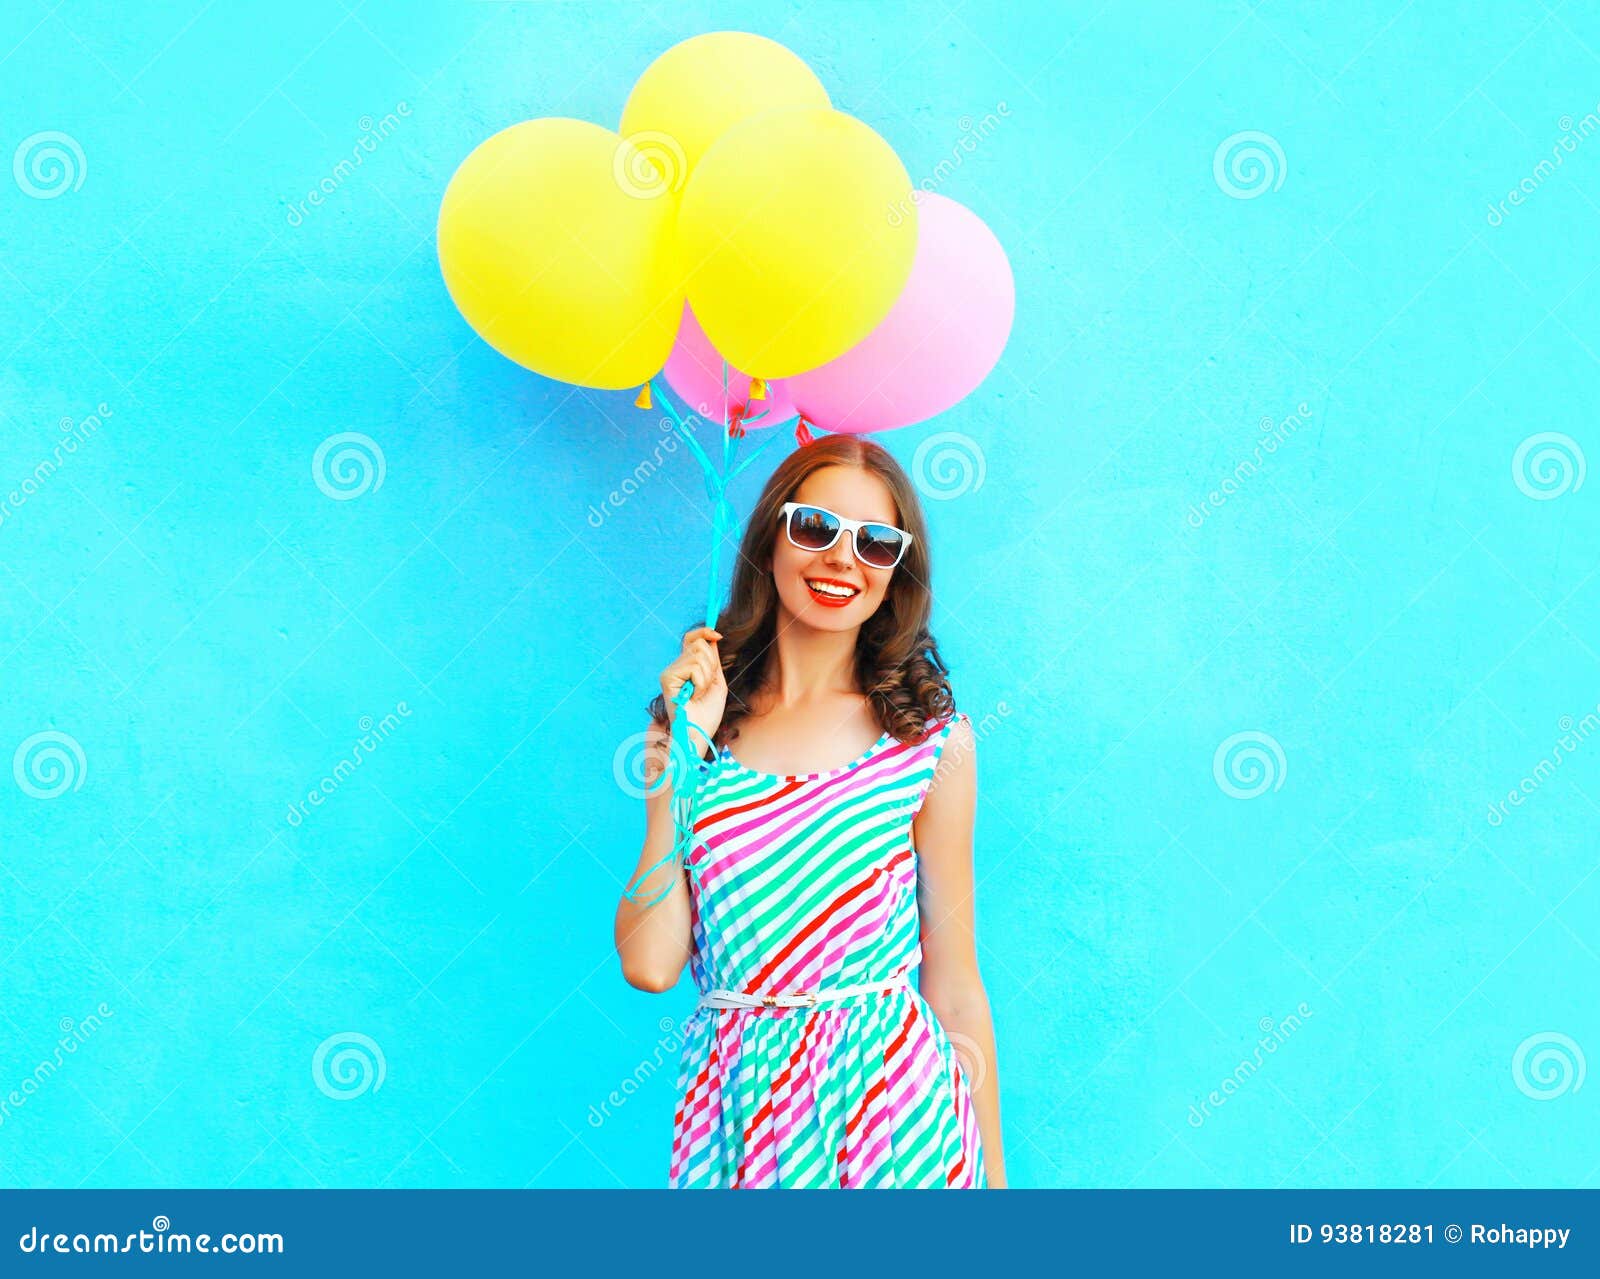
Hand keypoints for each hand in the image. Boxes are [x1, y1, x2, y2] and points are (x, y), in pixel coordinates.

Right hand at [659, 626, 727, 757]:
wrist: (699, 733)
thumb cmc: (707, 714)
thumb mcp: (717, 682)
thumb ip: (713, 660)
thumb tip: (711, 637)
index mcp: (686, 667)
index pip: (691, 639)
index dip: (703, 631)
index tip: (718, 635)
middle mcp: (675, 667)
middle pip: (699, 645)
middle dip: (712, 665)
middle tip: (706, 686)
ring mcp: (669, 672)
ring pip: (699, 656)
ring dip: (707, 677)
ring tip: (700, 693)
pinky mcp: (667, 678)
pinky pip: (694, 668)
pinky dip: (701, 683)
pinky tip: (693, 696)